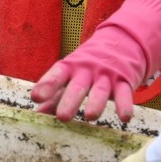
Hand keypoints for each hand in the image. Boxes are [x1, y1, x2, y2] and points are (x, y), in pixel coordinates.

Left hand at [30, 0, 160, 122]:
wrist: (120, 43)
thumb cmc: (87, 68)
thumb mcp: (70, 77)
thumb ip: (54, 96)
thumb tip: (37, 115)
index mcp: (70, 68)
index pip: (56, 75)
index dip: (46, 85)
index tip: (36, 97)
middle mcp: (86, 70)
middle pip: (77, 85)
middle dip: (70, 100)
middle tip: (63, 117)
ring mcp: (106, 75)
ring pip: (100, 90)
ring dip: (96, 103)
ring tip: (90, 116)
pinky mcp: (123, 81)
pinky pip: (124, 93)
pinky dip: (125, 105)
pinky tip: (125, 118)